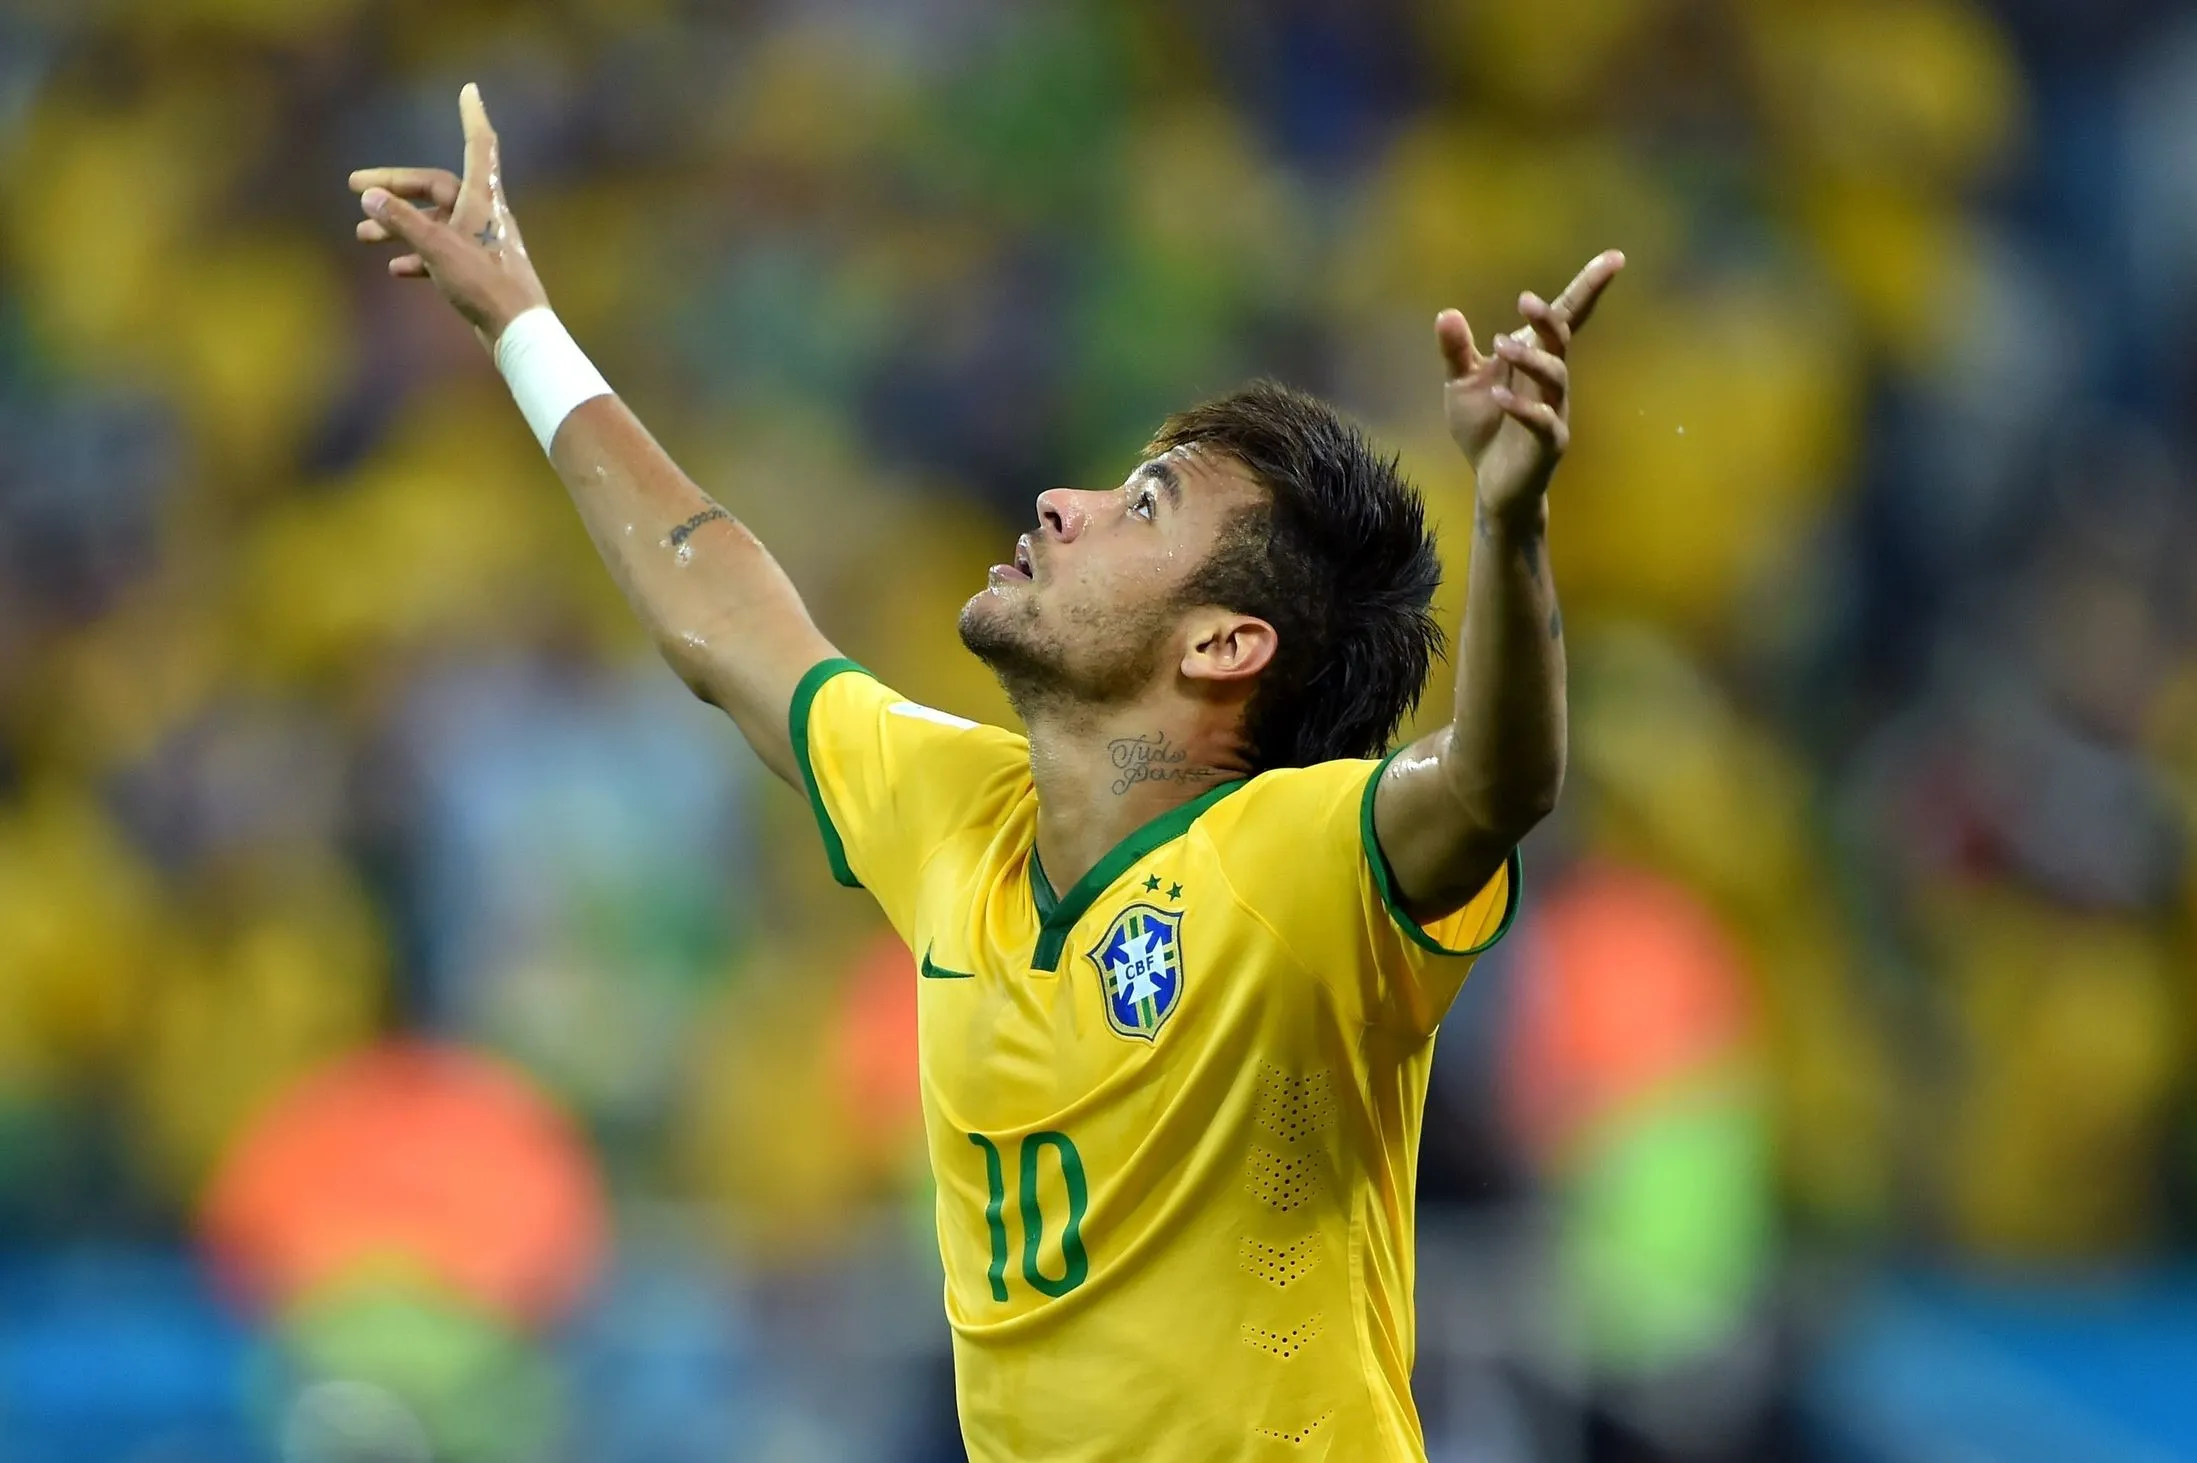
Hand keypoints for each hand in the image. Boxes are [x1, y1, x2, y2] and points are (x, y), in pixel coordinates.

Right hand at [349, 83, 547, 347]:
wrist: (518, 333)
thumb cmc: (485, 286)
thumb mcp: (437, 248)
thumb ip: (402, 221)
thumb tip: (369, 195)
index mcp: (484, 199)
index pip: (479, 145)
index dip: (472, 117)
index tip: (470, 90)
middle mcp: (485, 215)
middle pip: (436, 188)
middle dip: (396, 187)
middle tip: (354, 187)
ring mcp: (482, 243)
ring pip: (435, 224)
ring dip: (399, 226)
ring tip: (361, 235)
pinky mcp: (478, 272)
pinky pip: (442, 254)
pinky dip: (417, 257)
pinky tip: (395, 269)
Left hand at [1438, 249, 1624, 522]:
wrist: (1492, 484)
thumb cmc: (1485, 428)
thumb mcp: (1461, 384)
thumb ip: (1456, 351)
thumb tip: (1446, 313)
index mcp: (1535, 357)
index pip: (1566, 317)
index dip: (1589, 288)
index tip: (1614, 257)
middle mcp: (1550, 379)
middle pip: (1560, 340)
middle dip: (1548, 318)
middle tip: (1525, 301)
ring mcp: (1553, 409)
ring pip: (1555, 376)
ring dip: (1530, 358)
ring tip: (1499, 346)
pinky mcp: (1548, 443)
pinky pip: (1543, 421)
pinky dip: (1523, 408)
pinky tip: (1500, 396)